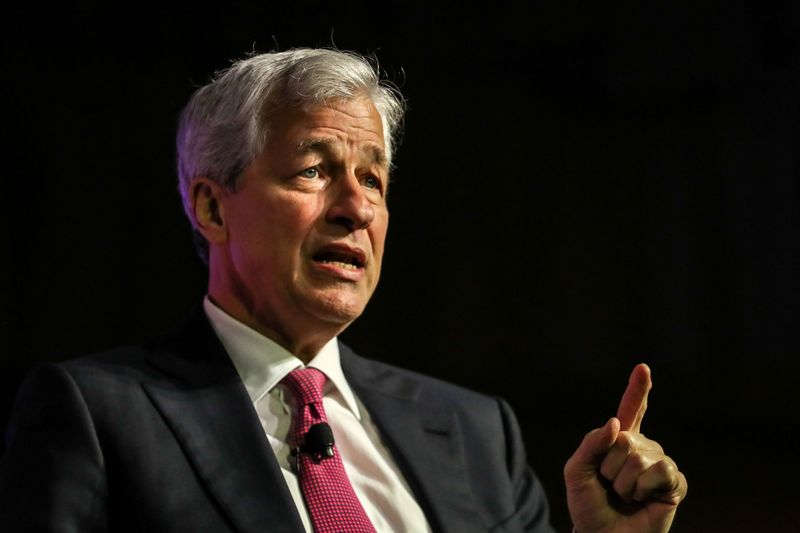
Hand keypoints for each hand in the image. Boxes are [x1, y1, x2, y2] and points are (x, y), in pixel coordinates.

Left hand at [563, 364, 687, 532]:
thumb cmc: (588, 504)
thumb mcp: (576, 470)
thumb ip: (591, 443)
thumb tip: (617, 423)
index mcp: (619, 441)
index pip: (630, 409)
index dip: (638, 389)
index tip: (643, 367)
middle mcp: (643, 447)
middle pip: (625, 439)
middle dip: (609, 467)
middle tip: (609, 486)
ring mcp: (660, 463)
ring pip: (640, 457)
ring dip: (624, 483)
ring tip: (625, 496)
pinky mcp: (674, 483)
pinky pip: (661, 470)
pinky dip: (644, 488)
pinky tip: (644, 500)